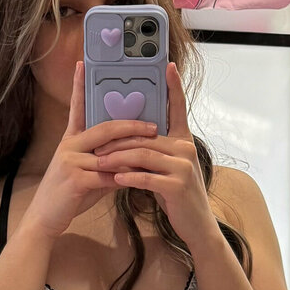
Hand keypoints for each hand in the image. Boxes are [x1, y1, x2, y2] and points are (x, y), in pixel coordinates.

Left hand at [93, 63, 219, 247]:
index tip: (167, 65)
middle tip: (94, 143)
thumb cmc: (176, 195)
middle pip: (145, 136)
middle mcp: (185, 148)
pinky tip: (115, 180)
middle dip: (117, 139)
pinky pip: (146, 177)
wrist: (195, 224)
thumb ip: (154, 152)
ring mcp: (183, 166)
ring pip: (142, 155)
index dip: (173, 86)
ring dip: (117, 159)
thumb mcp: (166, 169)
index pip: (178, 108)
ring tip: (98, 162)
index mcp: (184, 140)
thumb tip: (128, 140)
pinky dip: (128, 177)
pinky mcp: (176, 185)